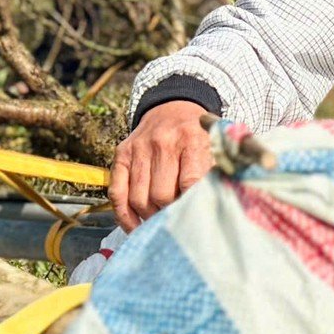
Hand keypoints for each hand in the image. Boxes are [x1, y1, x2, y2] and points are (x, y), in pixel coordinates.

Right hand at [110, 101, 213, 230]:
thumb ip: (216, 174)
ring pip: (139, 199)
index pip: (190, 184)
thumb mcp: (213, 146)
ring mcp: (139, 149)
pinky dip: (124, 216)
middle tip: (178, 219)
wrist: (173, 107)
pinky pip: (117, 193)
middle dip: (169, 213)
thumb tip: (213, 208)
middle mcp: (162, 143)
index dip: (191, 206)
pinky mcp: (122, 154)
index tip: (195, 219)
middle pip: (161, 195)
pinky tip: (135, 227)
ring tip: (159, 221)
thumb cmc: (196, 135)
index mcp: (191, 140)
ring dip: (149, 217)